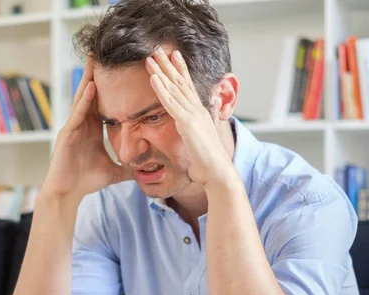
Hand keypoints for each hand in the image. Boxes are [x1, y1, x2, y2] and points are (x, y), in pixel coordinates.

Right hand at [42, 55, 131, 199]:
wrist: (68, 194)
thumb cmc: (85, 182)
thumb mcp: (113, 172)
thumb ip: (127, 168)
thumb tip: (144, 170)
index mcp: (92, 130)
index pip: (101, 103)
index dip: (108, 87)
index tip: (116, 71)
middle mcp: (81, 125)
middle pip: (90, 95)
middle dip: (95, 75)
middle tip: (101, 54)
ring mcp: (73, 128)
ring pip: (82, 99)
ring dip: (88, 80)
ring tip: (94, 61)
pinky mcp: (67, 135)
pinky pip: (78, 114)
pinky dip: (85, 101)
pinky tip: (92, 88)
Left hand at [145, 47, 233, 186]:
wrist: (217, 171)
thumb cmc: (209, 161)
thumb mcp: (201, 140)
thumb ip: (197, 129)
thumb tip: (199, 125)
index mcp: (199, 113)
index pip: (188, 87)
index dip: (180, 70)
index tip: (173, 56)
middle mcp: (197, 109)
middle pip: (180, 82)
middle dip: (168, 64)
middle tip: (158, 49)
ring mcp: (192, 114)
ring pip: (174, 88)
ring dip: (161, 71)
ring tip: (150, 57)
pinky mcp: (187, 123)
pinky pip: (171, 103)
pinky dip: (161, 89)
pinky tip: (153, 77)